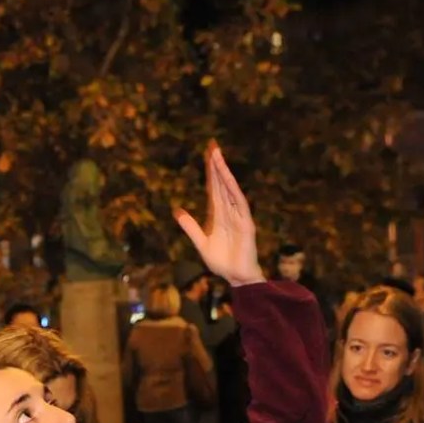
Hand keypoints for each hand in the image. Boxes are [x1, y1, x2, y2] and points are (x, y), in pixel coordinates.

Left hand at [174, 143, 263, 287]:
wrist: (236, 277)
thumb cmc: (222, 262)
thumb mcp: (201, 243)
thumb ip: (190, 227)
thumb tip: (177, 211)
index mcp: (218, 215)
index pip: (213, 188)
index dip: (210, 172)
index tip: (206, 155)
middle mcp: (229, 211)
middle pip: (222, 184)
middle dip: (217, 165)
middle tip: (212, 146)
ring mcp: (238, 216)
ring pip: (230, 189)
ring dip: (224, 173)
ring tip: (217, 157)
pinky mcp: (246, 224)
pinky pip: (240, 204)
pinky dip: (234, 191)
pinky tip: (228, 179)